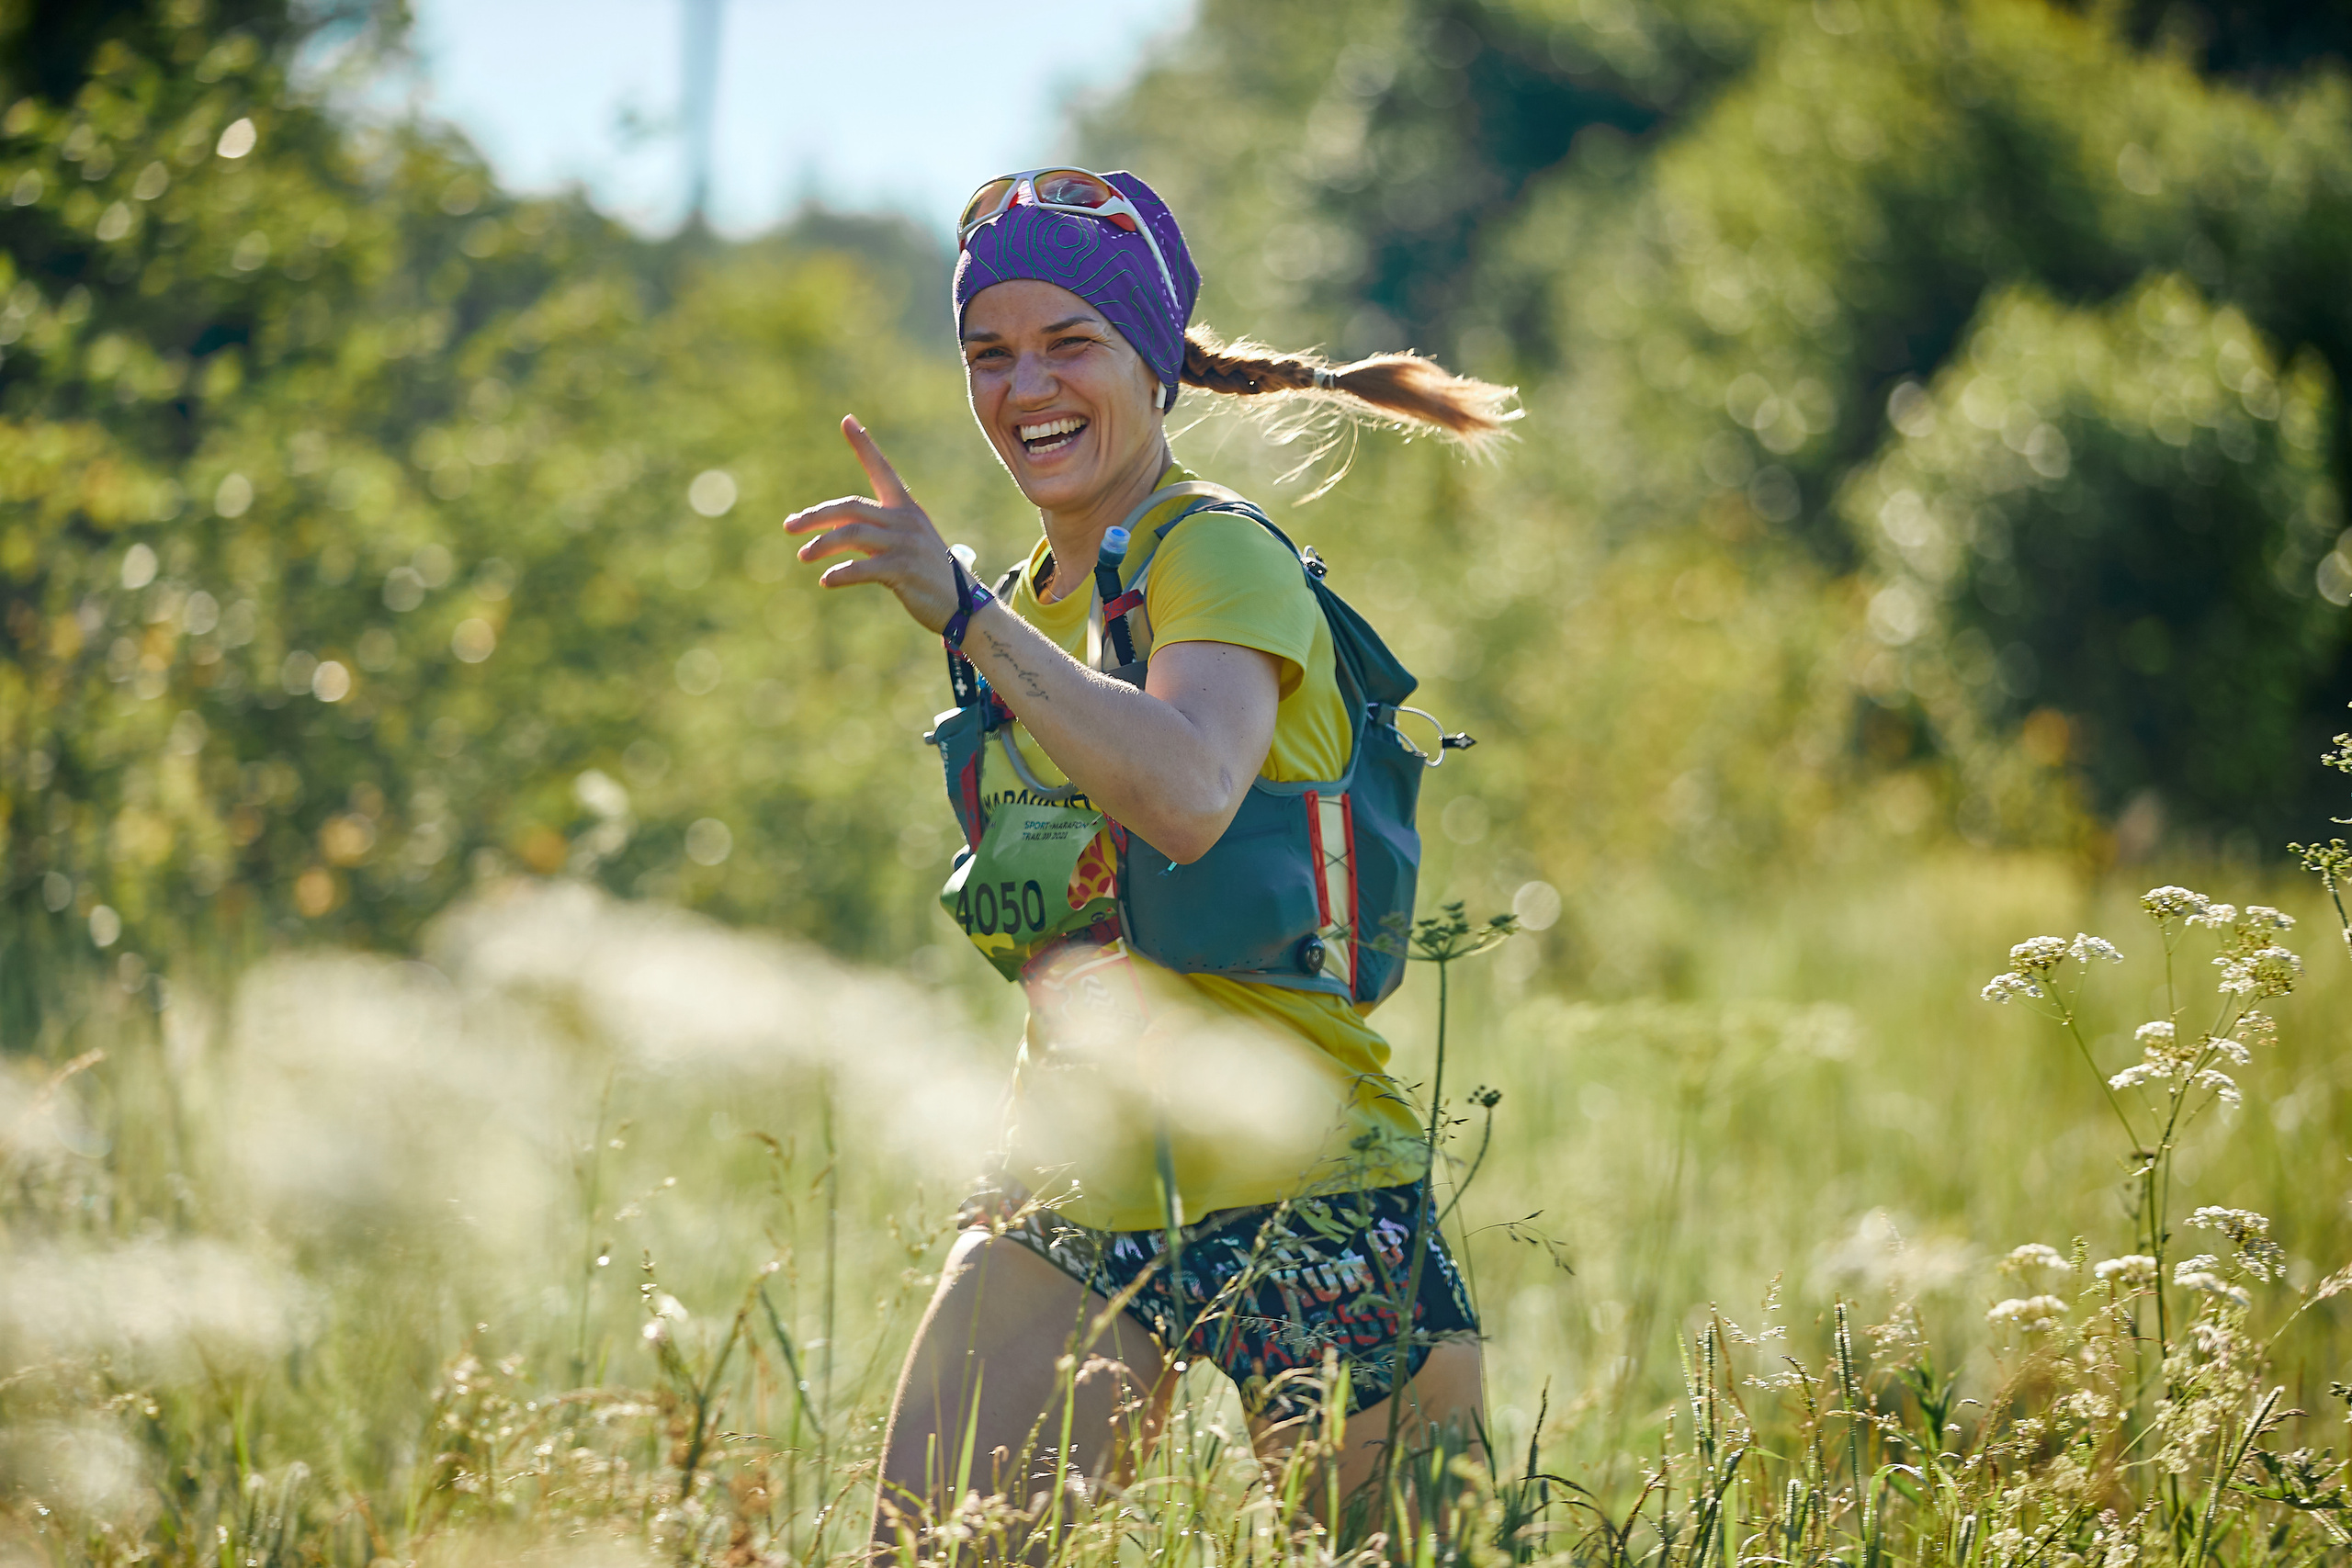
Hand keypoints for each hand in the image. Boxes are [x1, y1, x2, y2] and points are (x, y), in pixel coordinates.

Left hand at [783, 416, 959, 633]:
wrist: (965, 606)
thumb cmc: (929, 575)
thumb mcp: (905, 545)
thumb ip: (874, 533)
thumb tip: (831, 531)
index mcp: (906, 509)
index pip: (883, 470)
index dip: (865, 446)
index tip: (847, 420)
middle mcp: (906, 521)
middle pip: (850, 508)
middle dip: (815, 516)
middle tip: (789, 527)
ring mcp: (906, 545)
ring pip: (852, 534)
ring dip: (822, 545)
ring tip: (803, 557)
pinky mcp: (904, 570)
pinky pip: (862, 568)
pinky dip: (840, 574)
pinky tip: (827, 581)